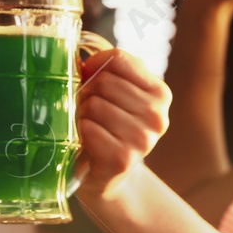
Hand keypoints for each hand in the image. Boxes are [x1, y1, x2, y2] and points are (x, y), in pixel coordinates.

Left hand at [74, 49, 169, 198]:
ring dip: (82, 114)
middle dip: (86, 92)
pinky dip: (80, 132)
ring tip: (88, 125)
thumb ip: (101, 70)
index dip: (95, 64)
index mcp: (159, 93)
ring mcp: (143, 139)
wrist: (106, 174)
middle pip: (104, 81)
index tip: (89, 77)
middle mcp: (157, 116)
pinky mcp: (122, 158)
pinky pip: (89, 129)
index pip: (117, 58)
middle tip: (87, 108)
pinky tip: (87, 141)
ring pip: (95, 105)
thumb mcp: (113, 94)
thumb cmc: (106, 126)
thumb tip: (72, 57)